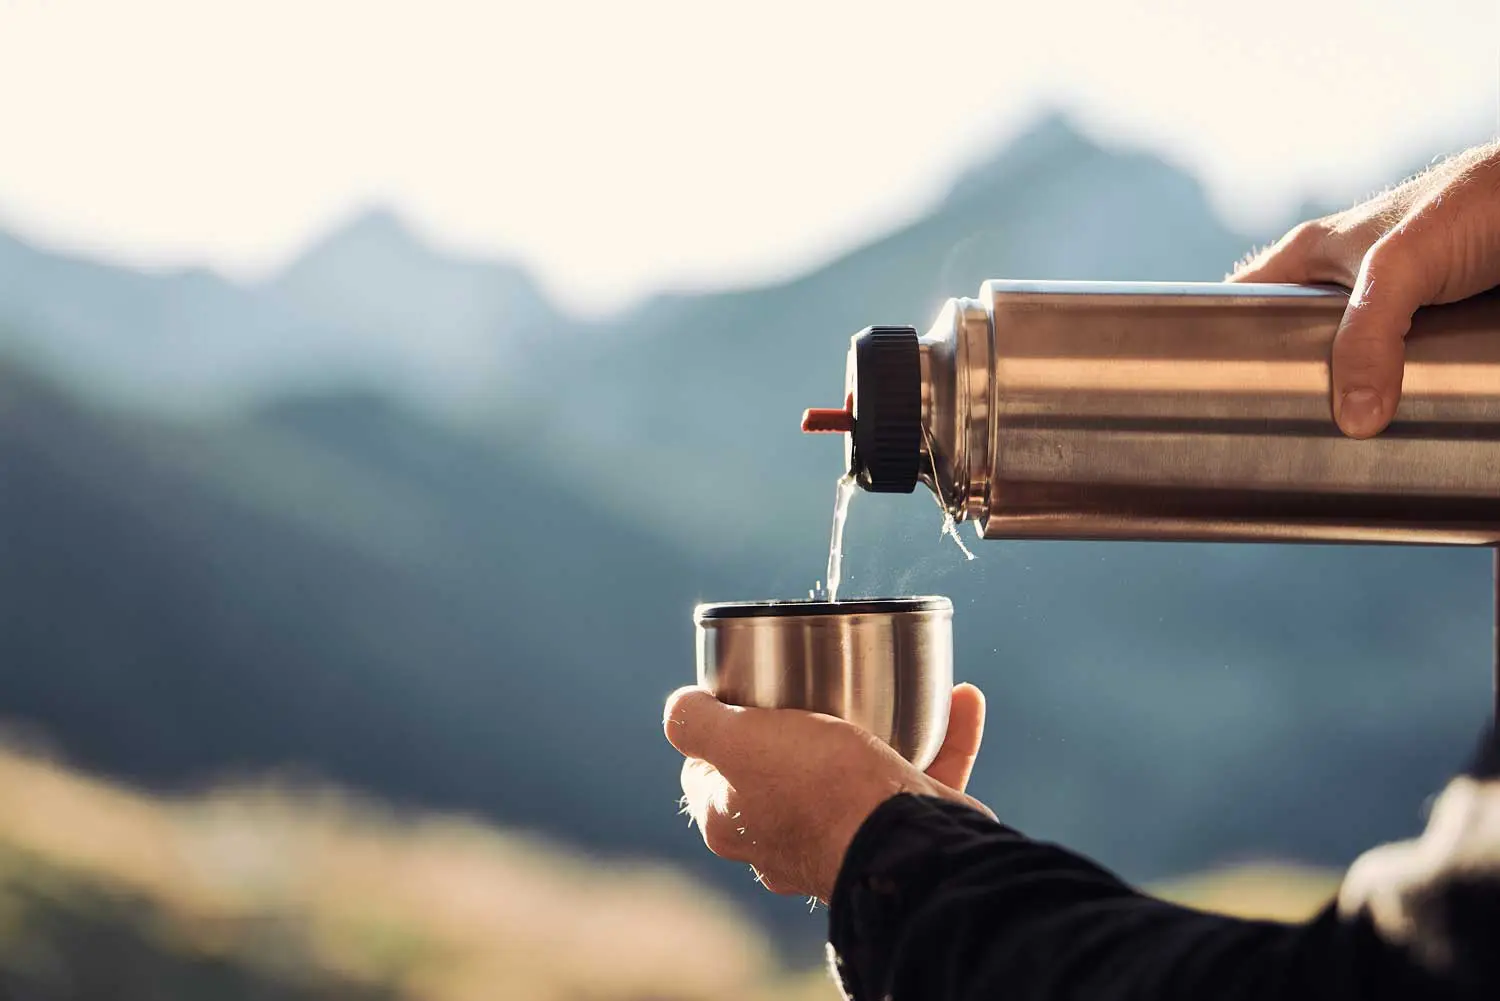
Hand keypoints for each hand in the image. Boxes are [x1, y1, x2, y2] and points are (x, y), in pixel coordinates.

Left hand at [663, 683, 992, 902]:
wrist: (905, 845)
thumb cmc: (818, 791)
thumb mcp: (737, 742)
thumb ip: (694, 723)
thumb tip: (679, 705)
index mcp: (736, 822)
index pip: (709, 772)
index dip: (721, 729)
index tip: (746, 694)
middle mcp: (785, 837)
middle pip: (781, 768)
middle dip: (803, 723)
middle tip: (818, 681)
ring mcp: (845, 835)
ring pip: (857, 769)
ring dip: (884, 721)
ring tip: (895, 682)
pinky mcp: (901, 829)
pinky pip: (924, 773)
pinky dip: (945, 737)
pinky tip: (959, 700)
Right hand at [1228, 140, 1499, 437]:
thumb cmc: (1472, 201)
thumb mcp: (1399, 266)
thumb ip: (1368, 335)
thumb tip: (1352, 417)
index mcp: (1310, 257)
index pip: (1238, 303)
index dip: (1217, 341)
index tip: (1208, 389)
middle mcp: (1342, 284)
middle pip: (1291, 349)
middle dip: (1290, 388)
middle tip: (1286, 430)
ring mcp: (1386, 309)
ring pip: (1346, 368)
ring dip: (1350, 399)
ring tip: (1340, 440)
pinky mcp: (1427, 330)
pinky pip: (1394, 375)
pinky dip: (1394, 399)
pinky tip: (1393, 424)